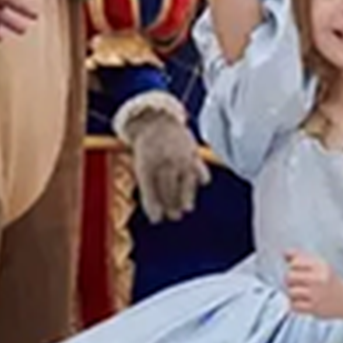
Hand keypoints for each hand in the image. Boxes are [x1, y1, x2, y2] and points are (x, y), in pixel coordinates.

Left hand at [120, 100, 210, 222]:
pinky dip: (200, 178)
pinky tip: (199, 185)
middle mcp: (164, 159)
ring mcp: (180, 155)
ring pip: (186, 181)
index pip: (151, 189)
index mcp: (147, 163)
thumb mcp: (142, 169)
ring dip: (187, 197)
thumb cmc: (148, 151)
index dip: (154, 206)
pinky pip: (200, 169)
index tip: (157, 220)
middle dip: (172, 205)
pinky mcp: (194, 152)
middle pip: (170, 187)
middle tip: (174, 216)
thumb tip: (156, 218)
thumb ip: (148, 193)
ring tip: (186, 208)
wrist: (157, 122)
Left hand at [285, 250, 342, 317]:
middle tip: (296, 283)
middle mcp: (319, 279)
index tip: (296, 270)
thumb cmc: (329, 281)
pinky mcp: (314, 308)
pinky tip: (302, 302)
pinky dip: (295, 305)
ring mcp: (317, 294)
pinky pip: (294, 305)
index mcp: (320, 266)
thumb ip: (301, 257)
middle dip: (289, 280)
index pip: (295, 262)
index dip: (292, 267)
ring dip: (292, 293)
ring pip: (291, 291)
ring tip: (300, 293)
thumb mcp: (319, 265)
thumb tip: (284, 253)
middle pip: (289, 276)